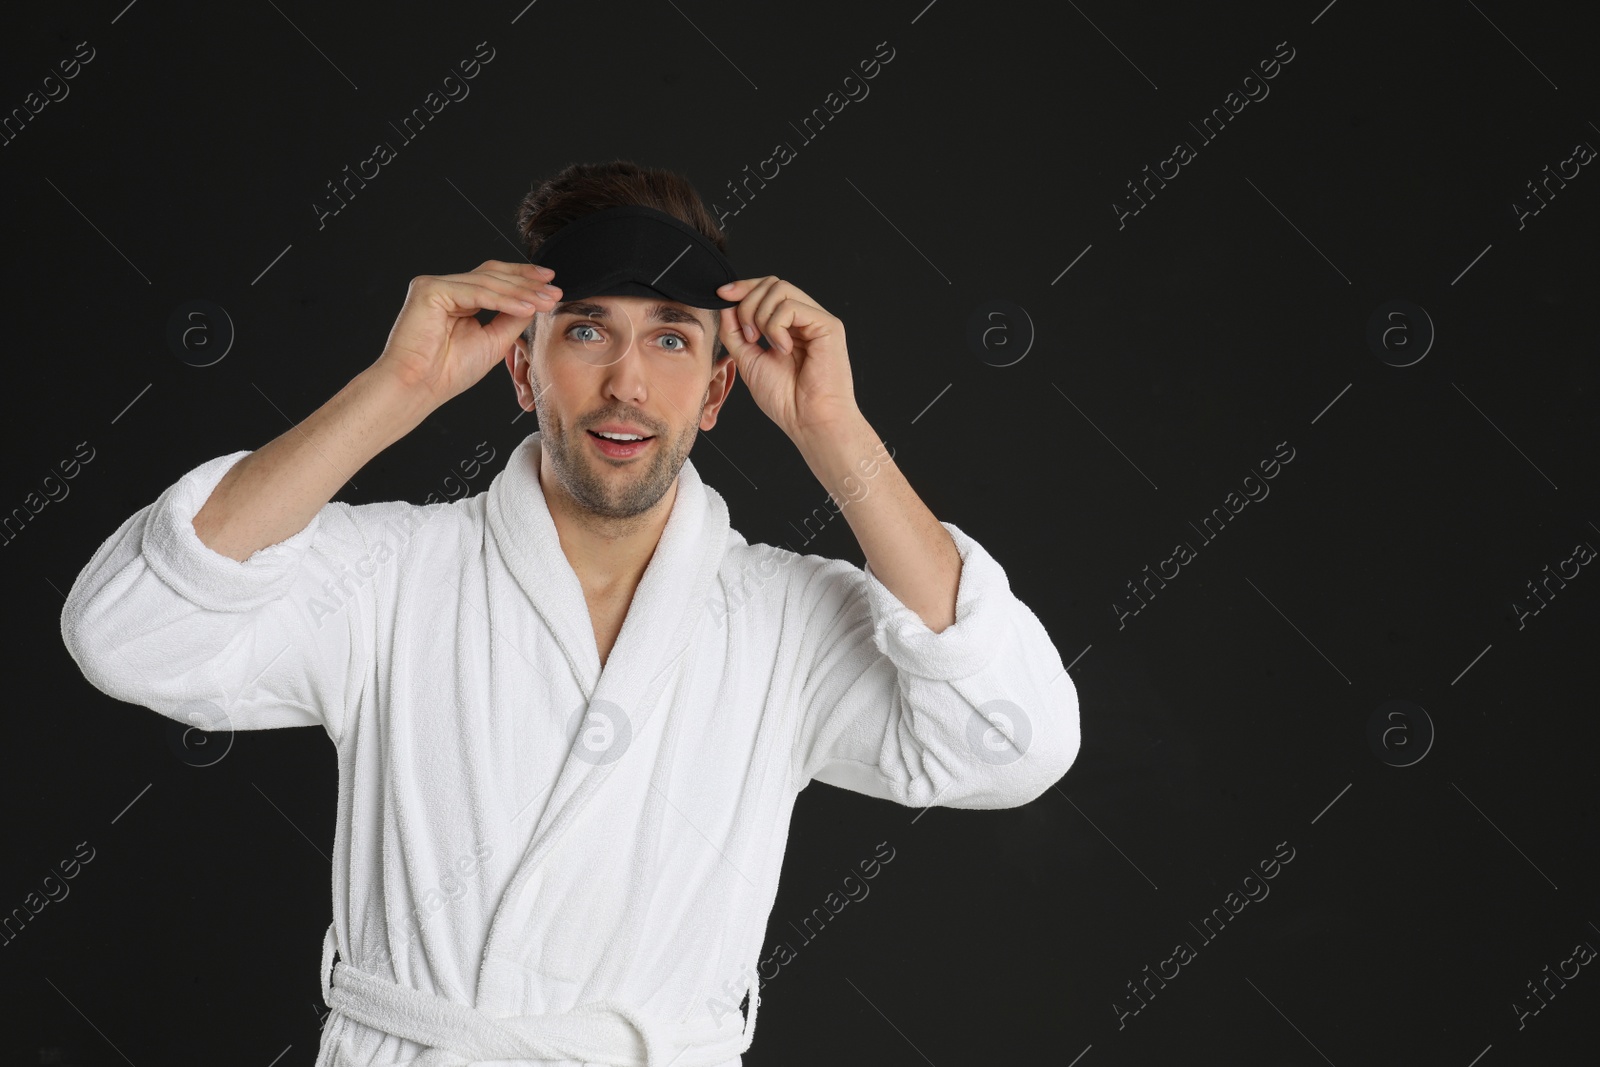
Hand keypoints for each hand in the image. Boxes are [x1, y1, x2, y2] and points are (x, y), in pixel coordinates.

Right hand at [372, 260, 562, 408]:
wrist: (418, 387)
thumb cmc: (448, 371)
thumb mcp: (494, 341)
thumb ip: (512, 318)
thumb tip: (536, 302)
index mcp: (458, 298)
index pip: (494, 280)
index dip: (523, 280)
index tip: (551, 285)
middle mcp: (445, 287)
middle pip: (492, 275)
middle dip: (527, 283)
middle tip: (554, 289)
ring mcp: (435, 285)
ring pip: (487, 282)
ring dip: (521, 292)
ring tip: (545, 301)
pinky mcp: (429, 289)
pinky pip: (475, 292)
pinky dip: (503, 300)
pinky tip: (525, 308)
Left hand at [716, 276, 859, 440]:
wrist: (808, 421)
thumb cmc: (785, 399)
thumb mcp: (748, 359)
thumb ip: (735, 331)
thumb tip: (726, 303)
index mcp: (789, 327)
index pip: (766, 290)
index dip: (742, 288)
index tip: (721, 295)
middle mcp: (805, 319)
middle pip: (771, 283)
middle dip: (748, 302)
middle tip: (748, 337)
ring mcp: (818, 320)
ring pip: (779, 289)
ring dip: (759, 315)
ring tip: (764, 344)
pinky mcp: (828, 325)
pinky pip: (791, 306)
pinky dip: (776, 326)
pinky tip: (783, 349)